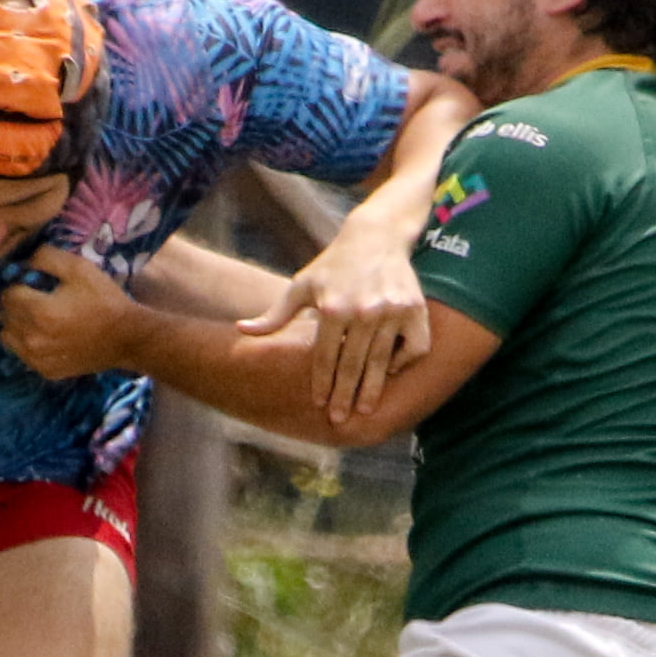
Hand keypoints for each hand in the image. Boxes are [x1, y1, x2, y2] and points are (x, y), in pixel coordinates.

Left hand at [0, 246, 135, 378]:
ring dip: (18, 325)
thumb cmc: (104, 300)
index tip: (34, 284)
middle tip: (38, 300)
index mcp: (39, 311)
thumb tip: (23, 262)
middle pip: (5, 315)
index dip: (19, 285)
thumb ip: (46, 258)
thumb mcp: (79, 268)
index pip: (8, 294)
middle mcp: (33, 339)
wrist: (127, 338)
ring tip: (39, 319)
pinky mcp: (46, 371)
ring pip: (9, 337)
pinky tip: (48, 336)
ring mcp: (38, 359)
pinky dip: (29, 344)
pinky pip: (23, 355)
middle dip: (17, 304)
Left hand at [237, 210, 430, 424]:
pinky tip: (390, 371)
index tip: (318, 404)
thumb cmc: (332, 265)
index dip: (321, 383)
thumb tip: (240, 330)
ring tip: (366, 410)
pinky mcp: (415, 309)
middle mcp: (364, 311)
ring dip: (373, 389)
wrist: (376, 236)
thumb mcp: (301, 285)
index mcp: (333, 308)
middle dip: (344, 396)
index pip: (325, 357)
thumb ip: (275, 314)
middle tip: (339, 420)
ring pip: (382, 361)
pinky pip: (414, 347)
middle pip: (352, 365)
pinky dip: (404, 361)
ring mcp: (392, 311)